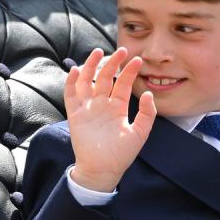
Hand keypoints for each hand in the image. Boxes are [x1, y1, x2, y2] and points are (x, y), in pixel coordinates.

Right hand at [65, 47, 155, 191]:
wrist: (103, 170)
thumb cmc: (122, 154)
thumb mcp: (140, 133)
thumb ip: (147, 114)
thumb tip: (149, 94)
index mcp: (118, 107)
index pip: (123, 84)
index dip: (129, 71)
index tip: (138, 60)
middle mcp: (103, 104)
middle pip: (106, 78)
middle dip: (112, 63)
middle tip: (121, 50)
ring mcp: (88, 108)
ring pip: (88, 81)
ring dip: (91, 66)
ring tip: (98, 52)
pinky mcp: (75, 114)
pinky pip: (71, 95)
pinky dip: (72, 82)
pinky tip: (77, 70)